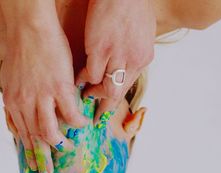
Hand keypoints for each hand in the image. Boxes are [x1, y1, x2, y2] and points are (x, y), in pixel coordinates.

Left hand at [1, 23, 87, 172]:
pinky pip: (71, 114)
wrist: (30, 30)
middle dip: (41, 158)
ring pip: (49, 131)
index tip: (33, 164)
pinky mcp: (60, 88)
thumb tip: (13, 113)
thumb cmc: (21, 51)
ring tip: (66, 148)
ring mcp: (42, 97)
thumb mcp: (9, 79)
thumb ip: (13, 99)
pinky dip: (77, 123)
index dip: (28, 151)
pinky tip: (83, 126)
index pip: (21, 133)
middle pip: (34, 138)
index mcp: (13, 102)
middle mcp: (25, 104)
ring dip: (59, 142)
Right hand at [76, 0, 155, 124]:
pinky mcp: (100, 49)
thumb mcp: (143, 33)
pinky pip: (90, 74)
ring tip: (85, 96)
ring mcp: (117, 56)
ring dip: (93, 93)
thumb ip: (136, 51)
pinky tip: (77, 80)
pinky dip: (83, 79)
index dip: (116, 98)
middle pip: (118, 92)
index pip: (128, 85)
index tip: (108, 108)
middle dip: (105, 105)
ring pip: (106, 88)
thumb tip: (127, 64)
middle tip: (95, 115)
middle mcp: (133, 61)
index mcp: (143, 57)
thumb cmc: (133, 6)